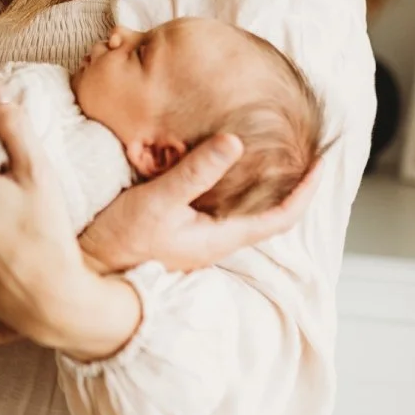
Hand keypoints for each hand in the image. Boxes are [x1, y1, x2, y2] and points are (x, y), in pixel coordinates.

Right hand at [80, 134, 320, 274]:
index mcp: (221, 236)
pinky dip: (237, 184)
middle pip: (271, 213)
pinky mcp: (182, 230)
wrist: (90, 273)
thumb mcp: (158, 201)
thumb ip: (195, 172)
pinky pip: (223, 205)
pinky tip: (226, 165)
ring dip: (267, 184)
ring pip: (247, 209)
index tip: (324, 160)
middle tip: (307, 150)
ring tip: (276, 152)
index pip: (282, 216)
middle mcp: (217, 240)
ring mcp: (200, 237)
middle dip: (294, 183)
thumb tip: (235, 141)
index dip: (307, 189)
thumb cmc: (123, 243)